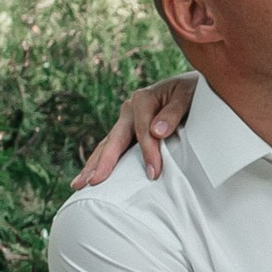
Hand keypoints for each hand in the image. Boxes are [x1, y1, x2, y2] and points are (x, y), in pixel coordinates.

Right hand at [71, 75, 195, 187]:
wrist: (191, 87)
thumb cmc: (191, 92)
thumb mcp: (187, 96)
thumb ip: (173, 112)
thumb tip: (156, 131)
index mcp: (142, 99)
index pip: (143, 131)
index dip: (148, 152)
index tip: (154, 173)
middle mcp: (129, 109)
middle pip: (114, 139)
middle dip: (103, 162)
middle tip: (93, 182)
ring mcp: (125, 121)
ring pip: (107, 145)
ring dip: (93, 164)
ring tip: (79, 184)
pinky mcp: (127, 131)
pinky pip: (111, 148)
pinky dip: (100, 162)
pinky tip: (89, 176)